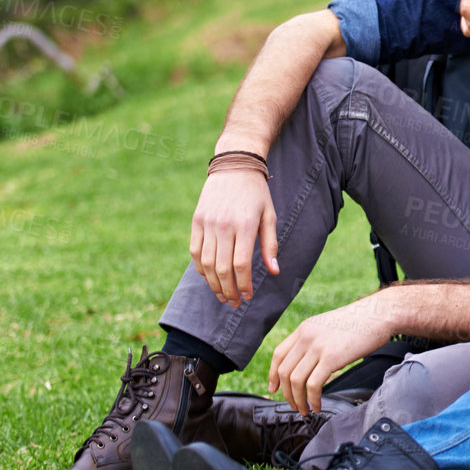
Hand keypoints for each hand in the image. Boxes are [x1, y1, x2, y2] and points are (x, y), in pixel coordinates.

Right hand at [189, 168, 279, 305]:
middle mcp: (223, 225)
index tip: (249, 297)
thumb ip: (270, 245)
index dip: (244, 285)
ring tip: (222, 295)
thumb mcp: (270, 216)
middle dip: (228, 290)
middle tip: (235, 303)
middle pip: (222, 268)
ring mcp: (207, 223)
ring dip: (213, 284)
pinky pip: (195, 251)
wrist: (234, 166)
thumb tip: (274, 272)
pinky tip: (209, 278)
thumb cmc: (256, 194)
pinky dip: (200, 269)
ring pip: (205, 263)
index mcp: (244, 225)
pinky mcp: (196, 221)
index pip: (241, 265)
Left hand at [268, 299, 394, 413]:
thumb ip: (314, 340)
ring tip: (305, 410)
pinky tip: (318, 405)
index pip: (278, 354)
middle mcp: (306, 337)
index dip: (272, 374)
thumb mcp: (328, 326)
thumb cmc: (359, 323)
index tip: (274, 388)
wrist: (378, 314)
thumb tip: (308, 362)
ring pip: (295, 381)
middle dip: (286, 394)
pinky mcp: (331, 358)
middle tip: (294, 406)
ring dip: (298, 400)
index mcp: (304, 329)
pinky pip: (313, 385)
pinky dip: (313, 400)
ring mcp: (317, 347)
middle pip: (284, 371)